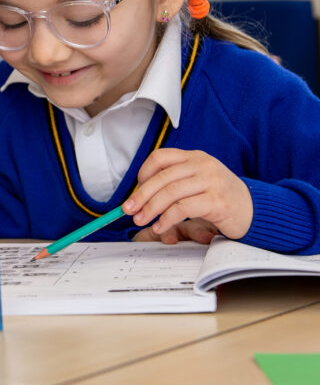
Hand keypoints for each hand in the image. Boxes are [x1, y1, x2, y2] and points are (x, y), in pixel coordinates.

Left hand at [123, 148, 252, 240]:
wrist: (254, 211)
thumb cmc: (220, 199)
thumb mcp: (196, 185)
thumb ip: (172, 187)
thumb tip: (138, 201)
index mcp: (194, 157)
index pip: (161, 157)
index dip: (144, 173)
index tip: (135, 191)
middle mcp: (202, 165)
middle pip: (162, 177)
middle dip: (141, 195)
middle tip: (129, 210)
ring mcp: (211, 181)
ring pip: (170, 192)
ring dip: (151, 209)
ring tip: (141, 221)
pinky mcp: (217, 201)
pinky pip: (183, 208)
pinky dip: (167, 219)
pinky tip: (161, 227)